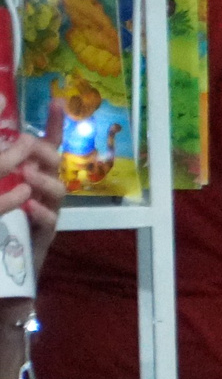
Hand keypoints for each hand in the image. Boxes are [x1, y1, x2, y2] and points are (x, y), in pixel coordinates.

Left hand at [0, 107, 67, 275]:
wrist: (6, 278)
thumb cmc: (2, 232)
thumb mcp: (3, 192)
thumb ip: (6, 168)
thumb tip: (11, 144)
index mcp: (33, 178)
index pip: (47, 146)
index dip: (53, 124)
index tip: (57, 100)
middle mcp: (45, 192)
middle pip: (56, 163)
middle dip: (45, 152)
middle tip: (29, 148)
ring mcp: (48, 214)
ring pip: (58, 190)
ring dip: (43, 179)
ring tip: (26, 175)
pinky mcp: (45, 237)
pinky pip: (50, 221)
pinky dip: (41, 212)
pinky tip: (29, 207)